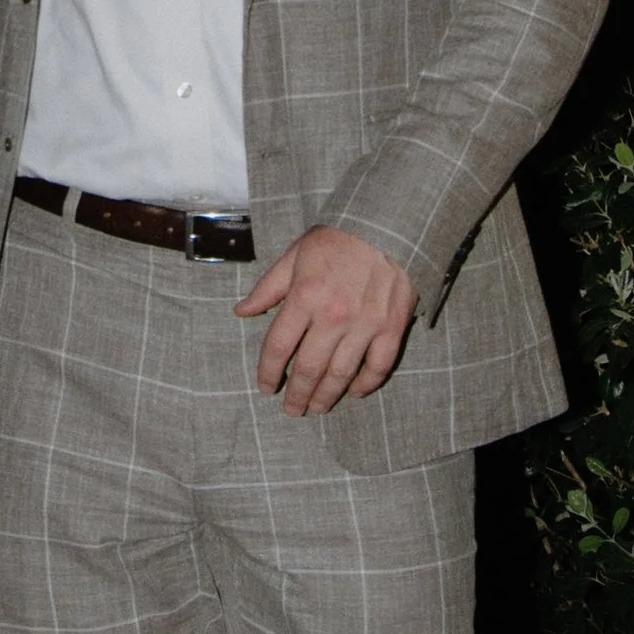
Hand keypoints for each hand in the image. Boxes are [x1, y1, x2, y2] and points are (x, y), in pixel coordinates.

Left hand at [235, 225, 414, 415]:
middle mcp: (333, 316)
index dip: (269, 372)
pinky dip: (366, 383)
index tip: (267, 387)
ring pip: (341, 374)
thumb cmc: (338, 239)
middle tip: (292, 409)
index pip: (278, 347)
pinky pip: (378, 366)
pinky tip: (355, 391)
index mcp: (304, 297)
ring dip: (327, 396)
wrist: (389, 224)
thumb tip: (242, 311)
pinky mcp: (391, 327)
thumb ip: (268, 288)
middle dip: (297, 394)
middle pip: (308, 368)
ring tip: (318, 407)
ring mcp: (365, 324)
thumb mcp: (295, 256)